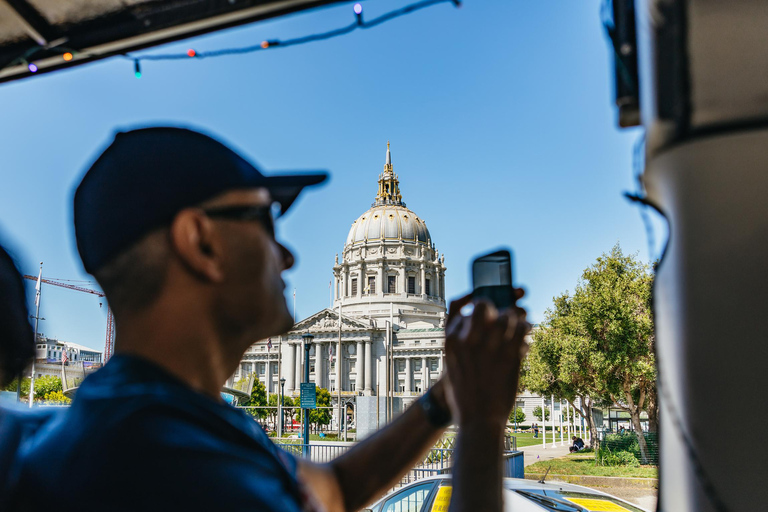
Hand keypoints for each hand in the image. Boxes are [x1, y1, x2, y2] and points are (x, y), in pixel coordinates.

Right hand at [442, 292, 529, 426]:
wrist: (478, 420)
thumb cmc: (466, 393)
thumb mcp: (453, 366)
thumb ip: (463, 342)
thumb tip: (484, 320)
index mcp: (450, 341)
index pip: (458, 306)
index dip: (471, 298)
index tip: (479, 296)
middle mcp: (468, 339)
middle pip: (483, 304)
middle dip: (495, 303)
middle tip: (504, 309)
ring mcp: (489, 346)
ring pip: (507, 314)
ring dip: (516, 316)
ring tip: (520, 322)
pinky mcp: (510, 355)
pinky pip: (521, 329)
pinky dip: (525, 328)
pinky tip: (526, 333)